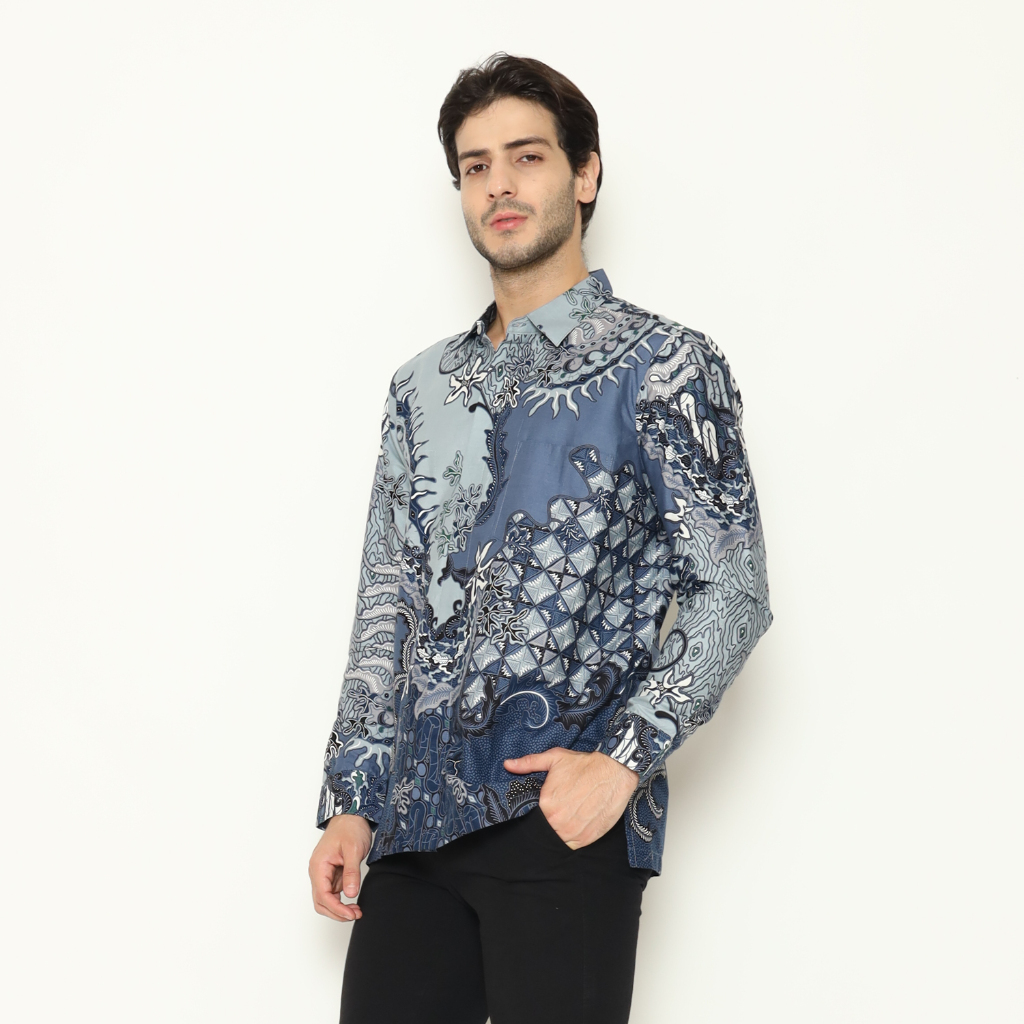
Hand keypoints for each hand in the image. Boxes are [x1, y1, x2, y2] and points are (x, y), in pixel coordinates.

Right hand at [308, 813, 372, 921]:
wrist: (352, 815)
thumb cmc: (350, 828)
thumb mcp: (353, 849)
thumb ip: (351, 872)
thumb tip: (351, 894)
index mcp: (319, 866)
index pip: (323, 896)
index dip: (337, 909)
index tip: (351, 914)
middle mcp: (318, 871)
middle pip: (321, 901)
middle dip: (337, 912)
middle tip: (355, 914)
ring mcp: (324, 872)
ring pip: (327, 898)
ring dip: (339, 907)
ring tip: (356, 909)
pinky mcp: (332, 872)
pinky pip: (333, 891)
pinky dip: (342, 899)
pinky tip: (354, 899)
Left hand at [504, 747, 638, 848]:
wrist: (614, 771)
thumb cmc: (584, 764)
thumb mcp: (554, 758)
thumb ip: (528, 763)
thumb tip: (507, 764)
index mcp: (547, 804)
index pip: (535, 817)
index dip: (541, 812)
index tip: (548, 806)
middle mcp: (558, 822)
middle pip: (547, 830)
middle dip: (550, 822)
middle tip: (560, 810)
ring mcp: (574, 832)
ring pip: (559, 840)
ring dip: (561, 832)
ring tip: (569, 818)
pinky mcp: (589, 838)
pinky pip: (574, 845)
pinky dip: (573, 838)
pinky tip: (577, 825)